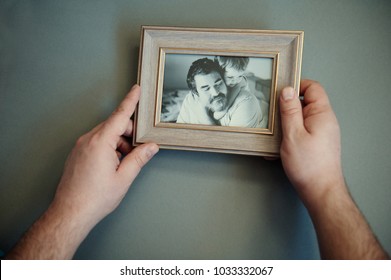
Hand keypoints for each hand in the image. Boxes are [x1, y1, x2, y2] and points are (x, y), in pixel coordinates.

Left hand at [6, 85, 158, 258]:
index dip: (130, 101)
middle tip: (138, 150)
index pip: (120, 115)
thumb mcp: (123, 178)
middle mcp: (88, 140)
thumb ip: (139, 158)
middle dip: (129, 134)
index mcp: (100, 142)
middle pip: (114, 126)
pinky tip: (113, 165)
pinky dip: (109, 148)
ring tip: (123, 164)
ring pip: (106, 135)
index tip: (136, 89)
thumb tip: (151, 147)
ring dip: (119, 144)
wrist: (70, 213)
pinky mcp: (77, 153)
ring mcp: (80, 146)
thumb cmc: (94, 198)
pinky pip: (97, 142)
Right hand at [279, 81, 388, 258]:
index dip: (297, 85)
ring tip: (276, 135)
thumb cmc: (309, 166)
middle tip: (274, 116)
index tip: (281, 91)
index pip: (313, 87)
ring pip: (301, 118)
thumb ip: (290, 110)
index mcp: (322, 114)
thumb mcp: (293, 134)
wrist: (320, 191)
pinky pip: (301, 131)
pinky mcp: (317, 143)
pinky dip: (289, 135)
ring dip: (286, 123)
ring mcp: (321, 132)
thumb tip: (287, 91)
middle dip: (287, 107)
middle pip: (305, 102)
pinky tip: (280, 147)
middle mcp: (325, 121)